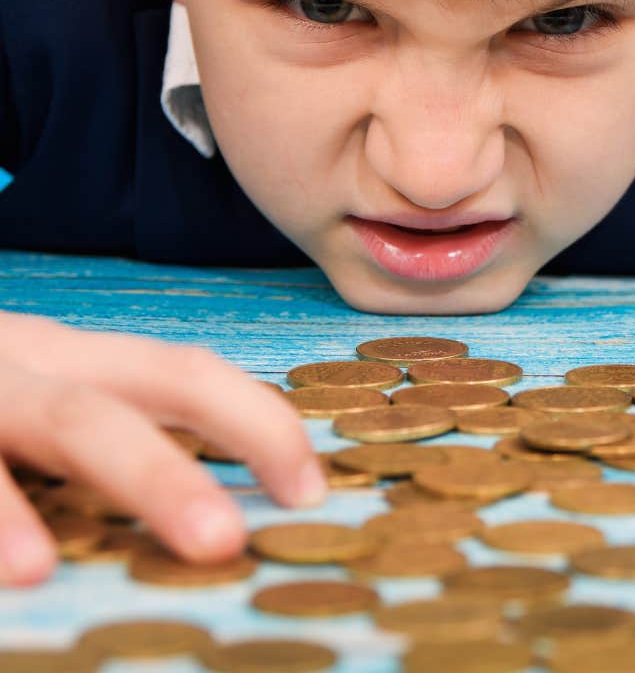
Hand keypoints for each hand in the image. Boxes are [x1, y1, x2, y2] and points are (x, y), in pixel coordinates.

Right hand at [0, 309, 324, 585]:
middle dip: (241, 430)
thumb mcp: (26, 400)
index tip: (309, 488)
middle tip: (293, 507)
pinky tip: (30, 568)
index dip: (259, 421)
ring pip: (75, 420)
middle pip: (163, 378)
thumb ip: (86, 436)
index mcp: (75, 361)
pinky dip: (4, 518)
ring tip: (207, 539)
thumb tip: (190, 512)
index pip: (188, 373)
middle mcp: (42, 362)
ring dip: (150, 475)